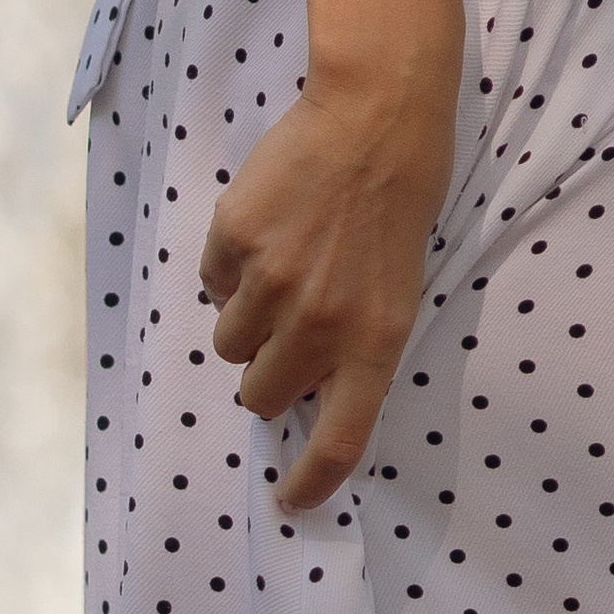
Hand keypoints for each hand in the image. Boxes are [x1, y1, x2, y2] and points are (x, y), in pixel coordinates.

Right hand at [199, 45, 459, 512]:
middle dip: (267, 372)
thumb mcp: (399, 285)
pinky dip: (231, 266)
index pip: (338, 442)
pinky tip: (268, 223)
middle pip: (261, 394)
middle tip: (288, 325)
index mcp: (375, 341)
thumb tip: (299, 387)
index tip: (290, 502)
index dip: (310, 483)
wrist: (377, 111)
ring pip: (228, 341)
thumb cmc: (400, 198)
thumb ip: (354, 342)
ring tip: (284, 261)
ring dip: (246, 317)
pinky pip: (213, 280)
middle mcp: (320, 323)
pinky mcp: (235, 239)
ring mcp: (272, 282)